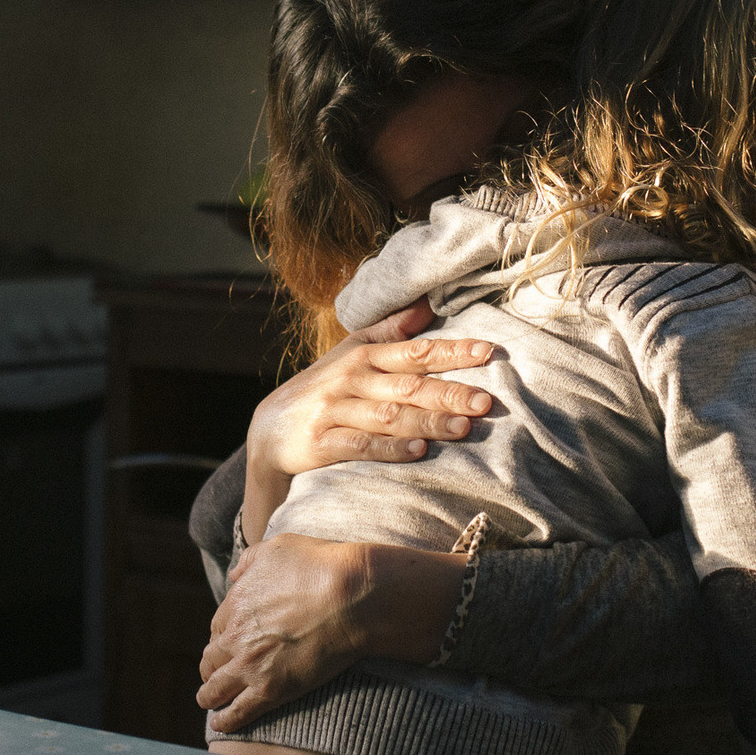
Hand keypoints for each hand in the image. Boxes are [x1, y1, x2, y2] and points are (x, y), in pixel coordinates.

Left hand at [198, 533, 468, 730]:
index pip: (218, 627)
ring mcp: (250, 667)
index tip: (232, 641)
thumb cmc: (321, 565)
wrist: (351, 596)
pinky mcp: (269, 691)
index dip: (224, 635)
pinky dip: (224, 721)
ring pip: (214, 689)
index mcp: (236, 604)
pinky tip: (220, 724)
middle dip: (213, 665)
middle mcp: (235, 637)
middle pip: (210, 658)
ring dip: (209, 695)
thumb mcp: (279, 548)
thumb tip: (234, 575)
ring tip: (210, 701)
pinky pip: (236, 714)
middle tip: (219, 672)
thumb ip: (251, 561)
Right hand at [242, 296, 494, 539]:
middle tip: (486, 400)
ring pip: (389, 416)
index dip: (452, 351)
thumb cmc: (323, 388)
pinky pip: (360, 446)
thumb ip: (391, 331)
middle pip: (408, 385)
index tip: (487, 351)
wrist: (268, 431)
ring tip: (463, 427)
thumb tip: (428, 303)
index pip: (415, 351)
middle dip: (449, 392)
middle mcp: (351, 380)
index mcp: (364, 356)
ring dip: (428, 422)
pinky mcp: (321, 443)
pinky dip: (389, 449)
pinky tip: (417, 452)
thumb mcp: (351, 353)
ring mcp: (335, 411)